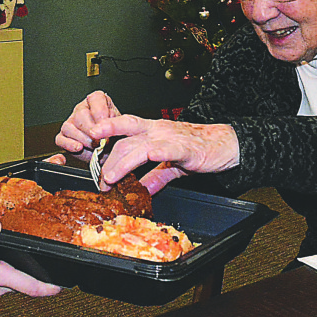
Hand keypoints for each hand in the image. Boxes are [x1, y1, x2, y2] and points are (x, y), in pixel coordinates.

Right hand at [0, 219, 60, 299]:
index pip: (30, 288)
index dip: (50, 288)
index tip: (66, 285)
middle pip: (27, 286)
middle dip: (43, 279)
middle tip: (60, 267)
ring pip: (17, 285)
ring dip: (29, 277)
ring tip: (43, 264)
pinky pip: (6, 284)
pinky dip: (15, 276)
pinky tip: (15, 265)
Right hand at [54, 90, 120, 160]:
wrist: (112, 152)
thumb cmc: (117, 137)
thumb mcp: (122, 127)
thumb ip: (115, 123)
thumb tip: (103, 127)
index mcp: (98, 102)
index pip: (96, 98)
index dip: (100, 111)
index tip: (106, 123)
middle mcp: (82, 109)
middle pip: (81, 114)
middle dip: (92, 129)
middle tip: (102, 140)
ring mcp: (71, 123)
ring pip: (69, 127)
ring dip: (83, 139)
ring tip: (95, 147)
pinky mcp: (63, 137)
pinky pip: (60, 139)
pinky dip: (69, 144)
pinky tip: (79, 148)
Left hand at [87, 115, 238, 194]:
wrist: (227, 145)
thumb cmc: (200, 149)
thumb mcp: (172, 165)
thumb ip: (155, 176)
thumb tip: (141, 190)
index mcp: (153, 131)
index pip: (124, 126)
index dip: (106, 129)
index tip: (89, 140)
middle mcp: (158, 130)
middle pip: (125, 137)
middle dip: (109, 158)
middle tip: (100, 178)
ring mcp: (170, 137)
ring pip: (138, 144)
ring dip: (122, 162)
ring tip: (110, 177)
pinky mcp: (184, 148)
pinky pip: (165, 150)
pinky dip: (153, 154)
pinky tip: (142, 163)